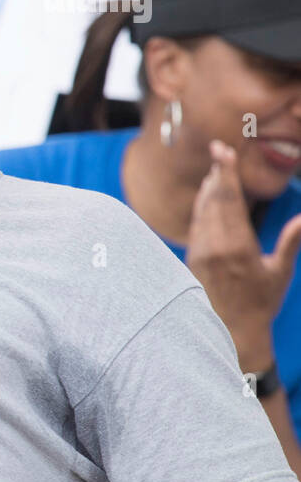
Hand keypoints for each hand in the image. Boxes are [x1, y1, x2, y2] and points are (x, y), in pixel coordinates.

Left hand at [185, 140, 300, 370]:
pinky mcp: (191, 257)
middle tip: (219, 151)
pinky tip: (207, 198)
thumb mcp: (280, 272)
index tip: (222, 151)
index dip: (225, 173)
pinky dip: (201, 206)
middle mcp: (214, 245)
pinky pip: (195, 224)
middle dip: (216, 174)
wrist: (230, 331)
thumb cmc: (261, 303)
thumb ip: (291, 242)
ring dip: (208, 188)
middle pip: (213, 200)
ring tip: (216, 170)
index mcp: (237, 246)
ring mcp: (199, 251)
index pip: (229, 200)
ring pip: (201, 210)